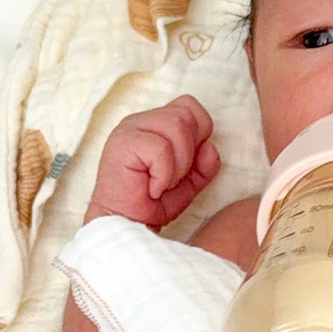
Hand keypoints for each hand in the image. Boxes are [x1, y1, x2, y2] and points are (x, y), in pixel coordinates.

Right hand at [86, 95, 219, 228]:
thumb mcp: (189, 183)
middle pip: (185, 116)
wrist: (126, 225)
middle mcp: (142, 121)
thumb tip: (210, 146)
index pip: (189, 105)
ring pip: (176, 126)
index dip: (200, 132)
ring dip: (177, 164)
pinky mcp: (122, 143)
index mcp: (157, 124)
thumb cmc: (151, 203)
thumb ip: (205, 165)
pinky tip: (152, 188)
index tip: (188, 162)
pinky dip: (164, 174)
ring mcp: (129, 129)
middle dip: (188, 153)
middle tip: (172, 178)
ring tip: (162, 183)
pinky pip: (161, 148)